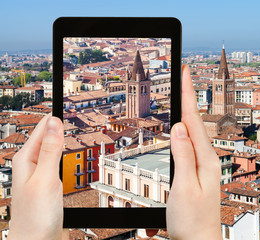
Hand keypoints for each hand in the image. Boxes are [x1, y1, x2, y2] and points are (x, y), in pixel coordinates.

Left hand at [8, 115, 64, 239]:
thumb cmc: (36, 217)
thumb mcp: (46, 179)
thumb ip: (51, 151)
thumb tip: (55, 122)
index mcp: (27, 160)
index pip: (43, 128)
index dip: (55, 115)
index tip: (65, 98)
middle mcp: (32, 165)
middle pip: (48, 137)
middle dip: (59, 124)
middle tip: (71, 107)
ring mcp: (41, 175)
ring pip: (54, 149)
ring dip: (63, 138)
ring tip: (70, 124)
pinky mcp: (50, 184)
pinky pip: (58, 163)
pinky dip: (66, 154)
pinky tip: (69, 153)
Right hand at [167, 65, 220, 239]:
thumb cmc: (192, 219)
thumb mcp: (184, 186)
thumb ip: (183, 155)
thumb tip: (179, 127)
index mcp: (206, 159)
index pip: (194, 120)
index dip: (188, 95)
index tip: (185, 73)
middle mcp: (208, 159)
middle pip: (195, 122)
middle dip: (189, 97)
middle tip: (184, 76)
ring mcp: (204, 166)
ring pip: (193, 133)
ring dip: (187, 112)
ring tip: (183, 94)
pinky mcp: (198, 172)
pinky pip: (191, 145)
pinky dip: (185, 131)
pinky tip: (183, 128)